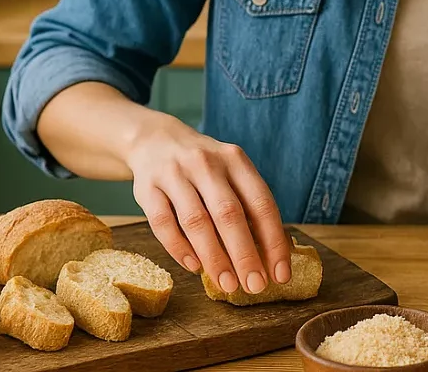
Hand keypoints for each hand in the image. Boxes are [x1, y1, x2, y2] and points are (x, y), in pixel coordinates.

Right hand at [124, 112, 292, 294]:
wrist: (155, 140)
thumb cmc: (204, 168)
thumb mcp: (231, 173)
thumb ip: (248, 207)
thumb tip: (270, 257)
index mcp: (236, 160)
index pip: (261, 204)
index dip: (273, 242)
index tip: (280, 275)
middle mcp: (207, 163)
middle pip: (229, 214)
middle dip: (244, 255)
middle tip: (254, 286)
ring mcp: (174, 174)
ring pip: (196, 221)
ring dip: (214, 258)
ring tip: (227, 284)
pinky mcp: (147, 188)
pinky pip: (163, 224)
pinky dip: (180, 249)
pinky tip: (195, 267)